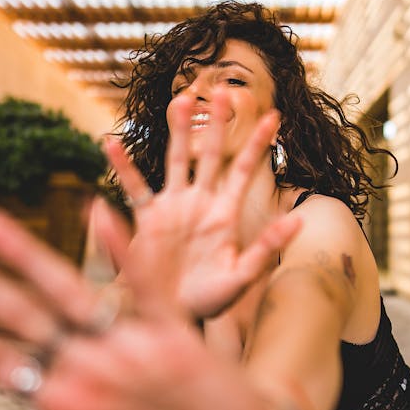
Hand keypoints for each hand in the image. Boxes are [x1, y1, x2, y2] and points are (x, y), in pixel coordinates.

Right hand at [103, 91, 300, 319]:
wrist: (171, 317)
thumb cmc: (208, 301)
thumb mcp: (241, 277)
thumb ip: (267, 250)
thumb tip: (298, 221)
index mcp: (225, 215)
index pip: (244, 171)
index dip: (257, 144)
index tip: (274, 115)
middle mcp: (200, 204)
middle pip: (210, 156)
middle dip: (216, 125)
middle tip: (222, 91)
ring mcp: (172, 208)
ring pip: (175, 161)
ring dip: (177, 131)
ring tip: (181, 99)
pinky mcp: (147, 220)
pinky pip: (134, 188)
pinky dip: (123, 166)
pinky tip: (111, 142)